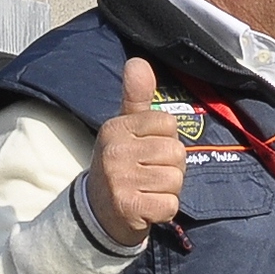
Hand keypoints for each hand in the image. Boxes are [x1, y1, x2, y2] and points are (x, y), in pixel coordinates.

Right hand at [86, 58, 187, 246]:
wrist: (99, 212)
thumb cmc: (121, 165)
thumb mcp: (125, 128)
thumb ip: (135, 97)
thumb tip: (138, 61)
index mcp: (116, 127)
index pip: (168, 123)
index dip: (166, 140)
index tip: (148, 151)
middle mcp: (115, 151)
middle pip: (176, 152)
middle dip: (171, 167)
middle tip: (149, 174)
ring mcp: (120, 180)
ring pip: (175, 179)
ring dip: (168, 190)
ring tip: (148, 190)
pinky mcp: (129, 206)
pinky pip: (170, 204)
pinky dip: (165, 209)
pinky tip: (147, 206)